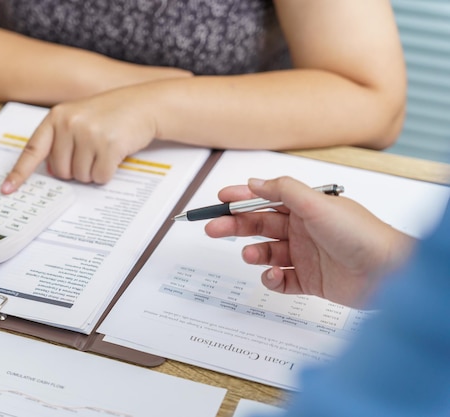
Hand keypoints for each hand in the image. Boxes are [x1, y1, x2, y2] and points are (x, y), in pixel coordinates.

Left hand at [1, 87, 157, 192]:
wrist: (144, 104)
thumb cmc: (112, 113)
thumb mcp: (80, 116)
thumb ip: (61, 138)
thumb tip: (52, 171)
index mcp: (57, 117)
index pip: (33, 150)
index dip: (20, 173)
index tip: (8, 189)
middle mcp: (70, 124)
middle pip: (61, 171)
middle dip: (76, 170)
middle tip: (91, 154)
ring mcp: (89, 134)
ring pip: (81, 177)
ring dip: (94, 172)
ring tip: (105, 150)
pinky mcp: (108, 146)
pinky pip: (100, 177)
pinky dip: (108, 173)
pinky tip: (115, 155)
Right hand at [204, 176, 413, 307]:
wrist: (389, 273)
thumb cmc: (361, 234)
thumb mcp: (317, 204)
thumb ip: (283, 190)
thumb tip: (254, 182)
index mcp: (305, 207)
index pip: (265, 199)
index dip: (241, 198)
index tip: (220, 199)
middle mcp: (303, 229)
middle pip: (259, 225)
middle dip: (235, 225)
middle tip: (214, 228)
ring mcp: (306, 255)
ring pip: (267, 253)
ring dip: (254, 253)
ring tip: (250, 255)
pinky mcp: (310, 280)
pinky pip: (282, 280)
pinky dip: (273, 279)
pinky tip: (275, 275)